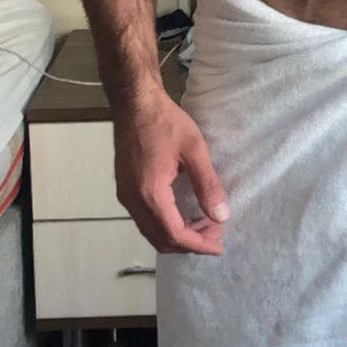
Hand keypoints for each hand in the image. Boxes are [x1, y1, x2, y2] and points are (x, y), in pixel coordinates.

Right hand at [113, 91, 228, 255]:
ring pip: (151, 232)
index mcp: (150, 193)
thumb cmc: (164, 121)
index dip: (199, 245)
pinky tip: (183, 212)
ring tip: (204, 223)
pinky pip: (145, 219)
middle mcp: (133, 201)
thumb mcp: (194, 150)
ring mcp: (125, 196)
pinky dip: (165, 224)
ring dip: (177, 235)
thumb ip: (208, 185)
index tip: (220, 245)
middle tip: (216, 232)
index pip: (175, 235)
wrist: (134, 102)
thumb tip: (221, 216)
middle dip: (190, 243)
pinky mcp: (125, 189)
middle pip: (161, 240)